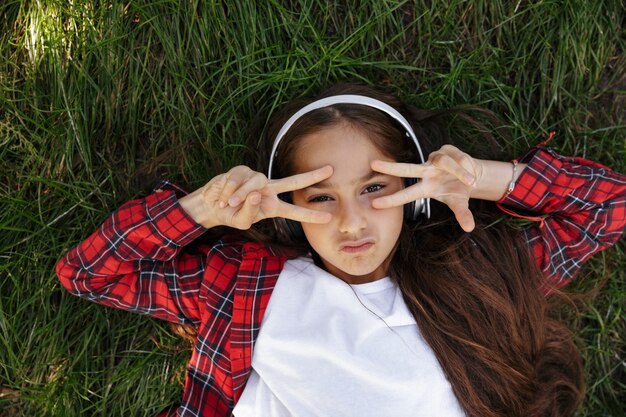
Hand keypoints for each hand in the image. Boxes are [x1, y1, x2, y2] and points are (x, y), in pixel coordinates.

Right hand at [180, 165, 332, 229]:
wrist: (212, 205)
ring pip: (255, 183)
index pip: (294, 211)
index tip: (328, 218)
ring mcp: (257, 179)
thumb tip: (255, 194)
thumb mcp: (242, 222)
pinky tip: (223, 196)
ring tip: (229, 204)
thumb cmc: (231, 214)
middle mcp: (268, 190)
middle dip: (311, 176)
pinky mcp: (243, 170)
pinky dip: (229, 190)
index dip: (310, 215)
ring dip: (240, 195)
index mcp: (272, 206)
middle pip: (293, 182)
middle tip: (331, 170)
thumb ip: (250, 211)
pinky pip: (238, 180)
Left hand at [370, 145, 481, 231]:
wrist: (471, 174)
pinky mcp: (446, 149)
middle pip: (406, 169)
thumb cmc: (458, 190)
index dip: (392, 200)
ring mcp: (435, 159)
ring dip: (461, 173)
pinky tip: (471, 172)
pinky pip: (459, 158)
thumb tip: (469, 228)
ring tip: (471, 181)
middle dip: (390, 167)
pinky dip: (466, 167)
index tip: (374, 204)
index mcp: (426, 188)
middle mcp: (426, 172)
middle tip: (373, 165)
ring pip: (447, 163)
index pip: (406, 195)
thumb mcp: (460, 203)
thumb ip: (462, 214)